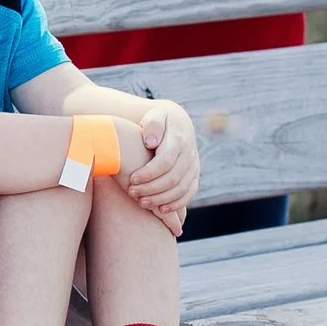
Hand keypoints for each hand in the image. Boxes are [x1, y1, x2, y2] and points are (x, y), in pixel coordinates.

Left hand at [123, 101, 199, 221]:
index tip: (132, 179)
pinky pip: (189, 194)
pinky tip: (160, 210)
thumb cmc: (158, 120)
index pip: (165, 161)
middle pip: (173, 178)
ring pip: (181, 189)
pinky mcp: (194, 176)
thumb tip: (150, 142)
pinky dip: (176, 204)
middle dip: (151, 188)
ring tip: (142, 202)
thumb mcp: (154, 115)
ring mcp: (194, 166)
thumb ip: (153, 125)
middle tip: (132, 193)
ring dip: (161, 199)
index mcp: (179, 139)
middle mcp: (189, 154)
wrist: (176, 122)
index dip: (148, 173)